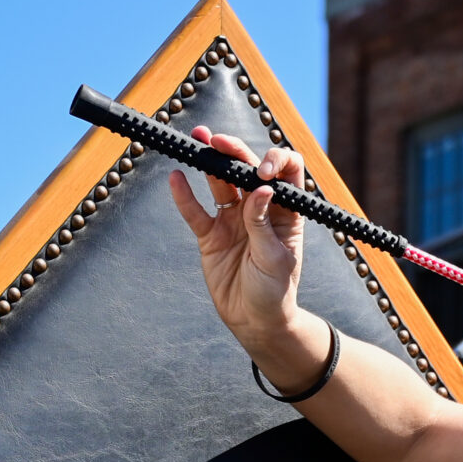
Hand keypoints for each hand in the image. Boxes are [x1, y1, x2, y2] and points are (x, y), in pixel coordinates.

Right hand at [167, 129, 312, 365]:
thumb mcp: (275, 259)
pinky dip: (185, 196)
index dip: (276, 162)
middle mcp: (258, 209)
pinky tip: (176, 178)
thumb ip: (263, 224)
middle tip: (218, 140)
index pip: (286, 172)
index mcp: (283, 211)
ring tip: (198, 143)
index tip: (262, 172)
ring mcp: (233, 220)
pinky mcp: (210, 235)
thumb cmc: (275, 292)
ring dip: (209, 162)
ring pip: (219, 182)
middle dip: (234, 151)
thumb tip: (260, 189)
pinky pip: (196, 211)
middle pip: (246, 169)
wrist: (254, 321)